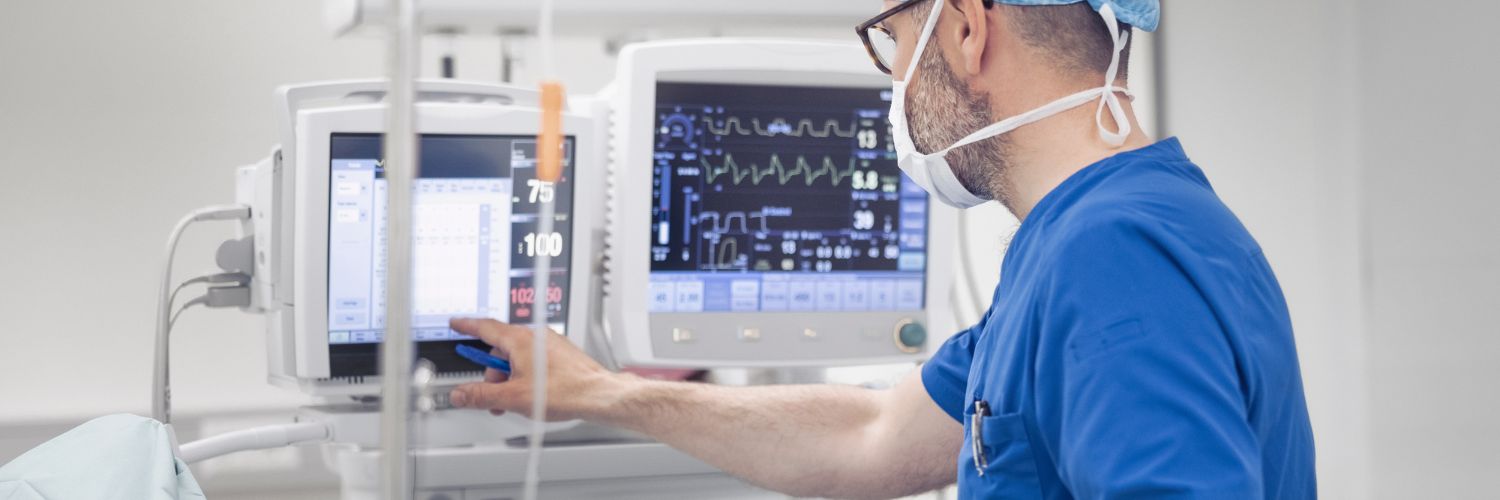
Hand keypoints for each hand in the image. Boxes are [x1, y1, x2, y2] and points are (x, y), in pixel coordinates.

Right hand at [447, 317, 623, 420]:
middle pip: (500, 349)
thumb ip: (482, 395)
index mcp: (520, 339)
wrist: (597, 395)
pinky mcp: (559, 353)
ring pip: (517, 357)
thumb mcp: (513, 397)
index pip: (485, 327)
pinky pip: (533, 360)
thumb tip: (461, 394)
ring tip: (518, 400)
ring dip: (510, 378)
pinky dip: (526, 375)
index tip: (457, 323)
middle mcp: (535, 336)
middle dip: (493, 374)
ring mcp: (548, 343)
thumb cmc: (565, 391)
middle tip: (495, 395)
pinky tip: (533, 394)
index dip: (467, 326)